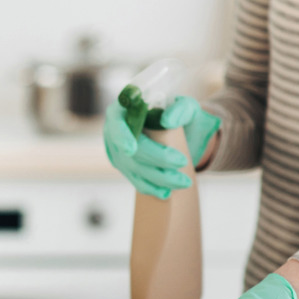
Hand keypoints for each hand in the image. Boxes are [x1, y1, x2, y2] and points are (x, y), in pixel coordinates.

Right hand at [104, 96, 220, 199]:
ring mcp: (117, 152)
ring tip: (183, 181)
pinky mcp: (125, 168)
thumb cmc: (178, 114)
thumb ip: (179, 109)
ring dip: (159, 178)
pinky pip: (136, 181)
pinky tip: (166, 192)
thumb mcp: (185, 106)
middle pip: (128, 151)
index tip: (132, 150)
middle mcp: (114, 132)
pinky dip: (151, 188)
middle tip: (182, 162)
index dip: (122, 138)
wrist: (180, 131)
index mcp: (122, 111)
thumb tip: (167, 121)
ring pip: (134, 169)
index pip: (116, 124)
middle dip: (156, 159)